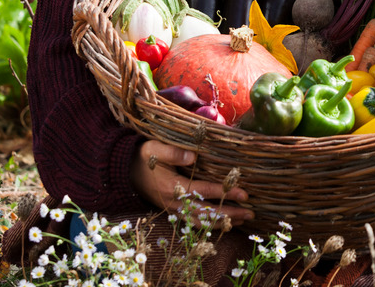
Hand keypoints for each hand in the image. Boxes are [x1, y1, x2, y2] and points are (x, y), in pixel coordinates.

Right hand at [130, 140, 253, 223]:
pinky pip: (193, 223)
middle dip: (229, 213)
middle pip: (206, 212)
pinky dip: (210, 225)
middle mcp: (174, 203)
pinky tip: (223, 224)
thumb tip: (192, 156)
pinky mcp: (173, 212)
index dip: (224, 193)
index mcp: (172, 187)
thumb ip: (172, 152)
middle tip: (250, 212)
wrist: (124, 172)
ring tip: (242, 221)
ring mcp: (173, 210)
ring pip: (201, 222)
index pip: (203, 192)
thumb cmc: (143, 157)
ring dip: (222, 222)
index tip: (244, 193)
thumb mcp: (154, 149)